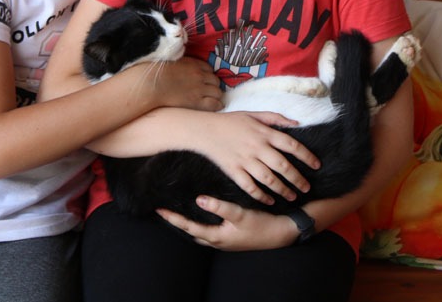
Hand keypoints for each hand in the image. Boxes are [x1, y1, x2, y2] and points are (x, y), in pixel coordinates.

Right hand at [132, 57, 222, 111]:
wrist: (153, 85)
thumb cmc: (158, 73)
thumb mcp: (174, 61)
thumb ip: (185, 64)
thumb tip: (187, 66)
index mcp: (194, 65)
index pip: (209, 69)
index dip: (208, 75)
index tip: (205, 79)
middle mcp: (200, 76)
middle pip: (215, 80)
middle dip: (213, 85)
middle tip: (209, 90)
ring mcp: (199, 89)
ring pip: (217, 92)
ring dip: (216, 94)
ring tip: (213, 98)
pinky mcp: (196, 102)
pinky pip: (214, 103)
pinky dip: (217, 105)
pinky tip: (217, 106)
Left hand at [158, 196, 297, 250]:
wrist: (282, 234)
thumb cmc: (262, 225)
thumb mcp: (240, 214)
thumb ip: (219, 206)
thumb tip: (198, 199)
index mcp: (216, 237)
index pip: (188, 227)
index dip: (172, 218)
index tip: (159, 209)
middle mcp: (218, 241)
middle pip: (191, 232)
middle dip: (178, 223)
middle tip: (166, 210)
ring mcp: (225, 240)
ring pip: (201, 233)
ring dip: (190, 224)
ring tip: (181, 210)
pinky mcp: (233, 236)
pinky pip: (211, 231)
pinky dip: (203, 223)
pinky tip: (205, 213)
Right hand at [195, 111, 319, 203]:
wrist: (204, 130)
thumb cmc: (230, 121)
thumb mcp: (253, 114)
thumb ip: (275, 118)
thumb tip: (296, 123)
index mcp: (264, 132)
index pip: (291, 145)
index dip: (306, 156)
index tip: (316, 165)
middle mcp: (257, 147)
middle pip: (283, 166)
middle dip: (297, 178)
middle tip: (307, 187)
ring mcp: (245, 160)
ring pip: (268, 179)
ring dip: (283, 189)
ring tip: (293, 196)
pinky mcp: (234, 171)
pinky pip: (250, 187)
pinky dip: (261, 195)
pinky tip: (269, 200)